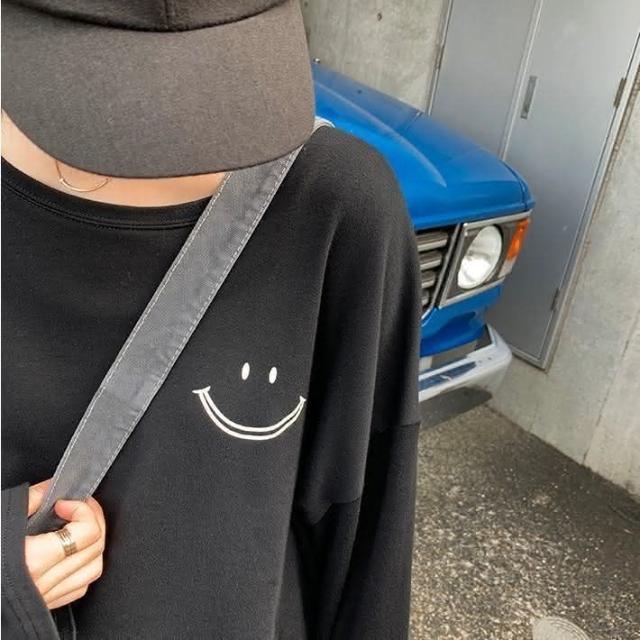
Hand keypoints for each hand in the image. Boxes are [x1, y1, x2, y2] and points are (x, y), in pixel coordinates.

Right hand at [24, 479, 106, 608]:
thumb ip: (30, 499)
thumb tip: (54, 485)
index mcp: (32, 560)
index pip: (85, 532)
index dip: (83, 509)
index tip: (65, 501)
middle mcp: (43, 582)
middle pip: (95, 547)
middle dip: (94, 518)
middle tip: (79, 504)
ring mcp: (46, 596)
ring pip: (93, 568)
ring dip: (94, 542)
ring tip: (79, 524)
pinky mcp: (44, 605)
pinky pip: (80, 586)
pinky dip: (84, 565)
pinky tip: (72, 551)